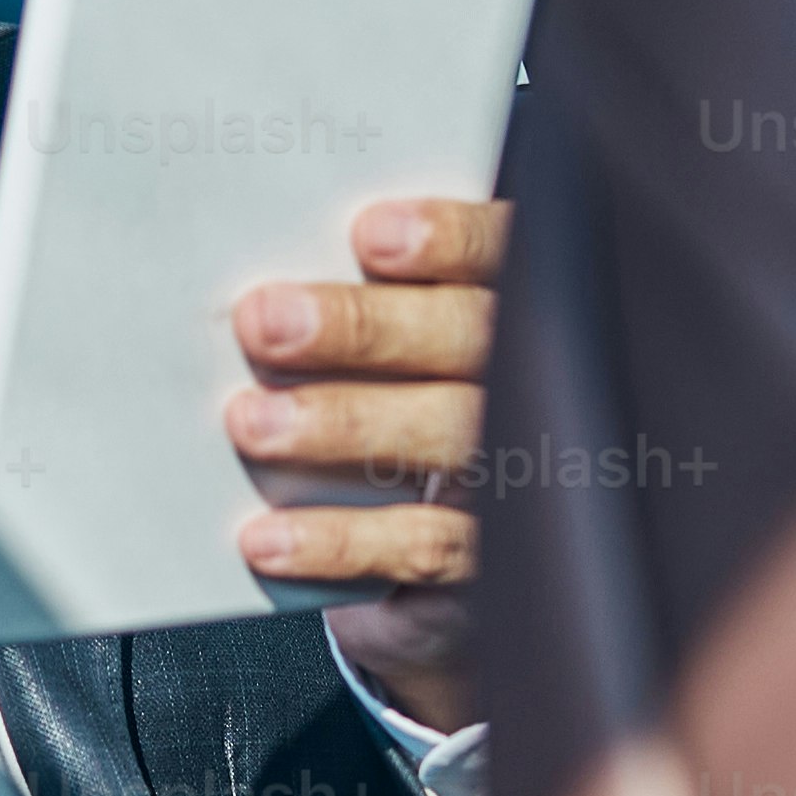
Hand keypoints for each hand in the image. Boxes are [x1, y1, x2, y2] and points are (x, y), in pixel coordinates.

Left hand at [229, 192, 503, 733]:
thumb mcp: (416, 347)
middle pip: (470, 343)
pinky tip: (270, 537)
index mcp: (529, 307)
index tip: (372, 235)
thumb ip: (380, 302)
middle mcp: (544, 387)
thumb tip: (289, 280)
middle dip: (364, 331)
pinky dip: (342, 542)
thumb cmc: (422, 412)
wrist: (461, 560)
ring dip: (343, 428)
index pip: (507, 257)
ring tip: (251, 422)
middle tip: (266, 325)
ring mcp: (529, 477)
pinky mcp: (496, 560)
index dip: (451, 242)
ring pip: (448, 440)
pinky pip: (425, 548)